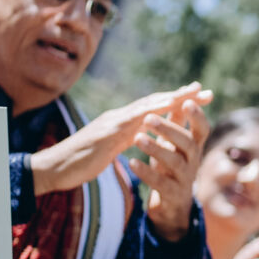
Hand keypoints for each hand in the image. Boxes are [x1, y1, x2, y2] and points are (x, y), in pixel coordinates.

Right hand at [29, 82, 209, 222]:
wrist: (53, 169)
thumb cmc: (80, 161)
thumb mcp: (110, 148)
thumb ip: (125, 139)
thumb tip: (139, 135)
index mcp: (121, 122)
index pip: (152, 107)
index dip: (174, 100)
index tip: (196, 95)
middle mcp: (118, 117)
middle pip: (154, 102)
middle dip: (180, 95)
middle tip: (204, 89)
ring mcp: (112, 123)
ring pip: (147, 107)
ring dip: (171, 99)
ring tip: (192, 94)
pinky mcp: (107, 135)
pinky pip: (133, 122)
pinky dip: (151, 115)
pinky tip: (168, 111)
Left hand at [131, 89, 212, 241]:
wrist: (172, 205)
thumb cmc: (172, 167)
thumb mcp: (176, 144)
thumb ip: (179, 121)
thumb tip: (184, 94)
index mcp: (195, 147)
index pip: (202, 129)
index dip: (198, 116)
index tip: (188, 102)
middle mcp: (194, 162)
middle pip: (188, 143)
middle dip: (170, 129)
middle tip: (150, 118)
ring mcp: (185, 179)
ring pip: (175, 163)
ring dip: (157, 149)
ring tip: (138, 138)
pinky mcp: (172, 194)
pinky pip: (161, 183)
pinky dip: (147, 173)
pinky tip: (132, 163)